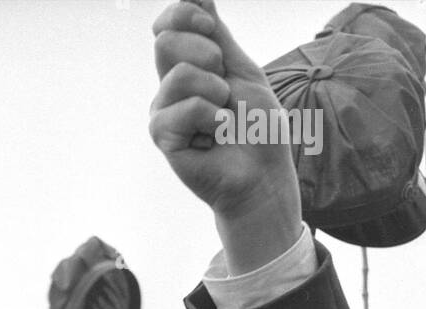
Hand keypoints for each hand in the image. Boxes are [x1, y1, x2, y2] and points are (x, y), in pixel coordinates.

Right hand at [149, 1, 301, 272]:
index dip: (185, 14)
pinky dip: (209, 118)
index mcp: (189, 64)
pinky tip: (217, 135)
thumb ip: (218, 34)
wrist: (261, 176)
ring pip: (176, 74)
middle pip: (165, 40)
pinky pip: (181, 110)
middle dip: (207, 54)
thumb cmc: (257, 128)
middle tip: (225, 87)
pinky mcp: (163, 138)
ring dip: (213, 91)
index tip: (212, 30)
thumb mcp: (241, 69)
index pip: (169, 22)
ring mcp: (164, 112)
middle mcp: (171, 86)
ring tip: (225, 115)